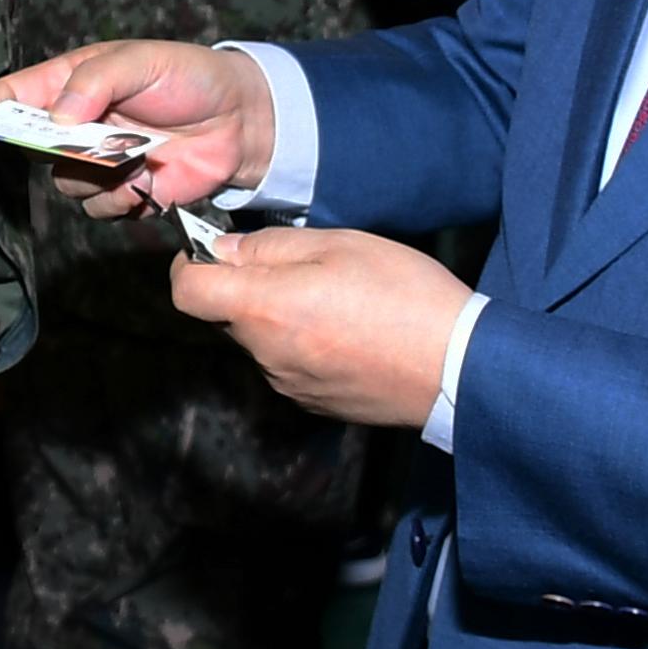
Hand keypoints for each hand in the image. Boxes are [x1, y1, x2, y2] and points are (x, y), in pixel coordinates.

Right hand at [0, 40, 273, 212]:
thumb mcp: (142, 61)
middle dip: (57, 152)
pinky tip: (147, 182)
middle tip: (91, 143)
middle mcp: (75, 126)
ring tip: (135, 159)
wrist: (241, 121)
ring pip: (65, 185)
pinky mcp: (123, 193)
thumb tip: (56, 117)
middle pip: (31, 150)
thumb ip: (97, 82)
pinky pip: (98, 209)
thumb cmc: (190, 77)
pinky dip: (120, 200)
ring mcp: (97, 161)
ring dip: (96, 177)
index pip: (13, 96)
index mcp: (70, 83)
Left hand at [165, 226, 466, 425]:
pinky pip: (288, 364)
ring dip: (279, 316)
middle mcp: (265, 354)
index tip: (213, 248)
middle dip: (247, 286)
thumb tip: (222, 250)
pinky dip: (303, 344)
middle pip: (227, 315)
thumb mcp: (338, 245)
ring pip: (261, 339)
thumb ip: (269, 247)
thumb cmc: (404, 296)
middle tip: (300, 265)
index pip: (188, 292)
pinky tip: (348, 331)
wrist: (460, 368)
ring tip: (337, 299)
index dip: (191, 264)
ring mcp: (288, 384)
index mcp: (264, 308)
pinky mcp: (313, 403)